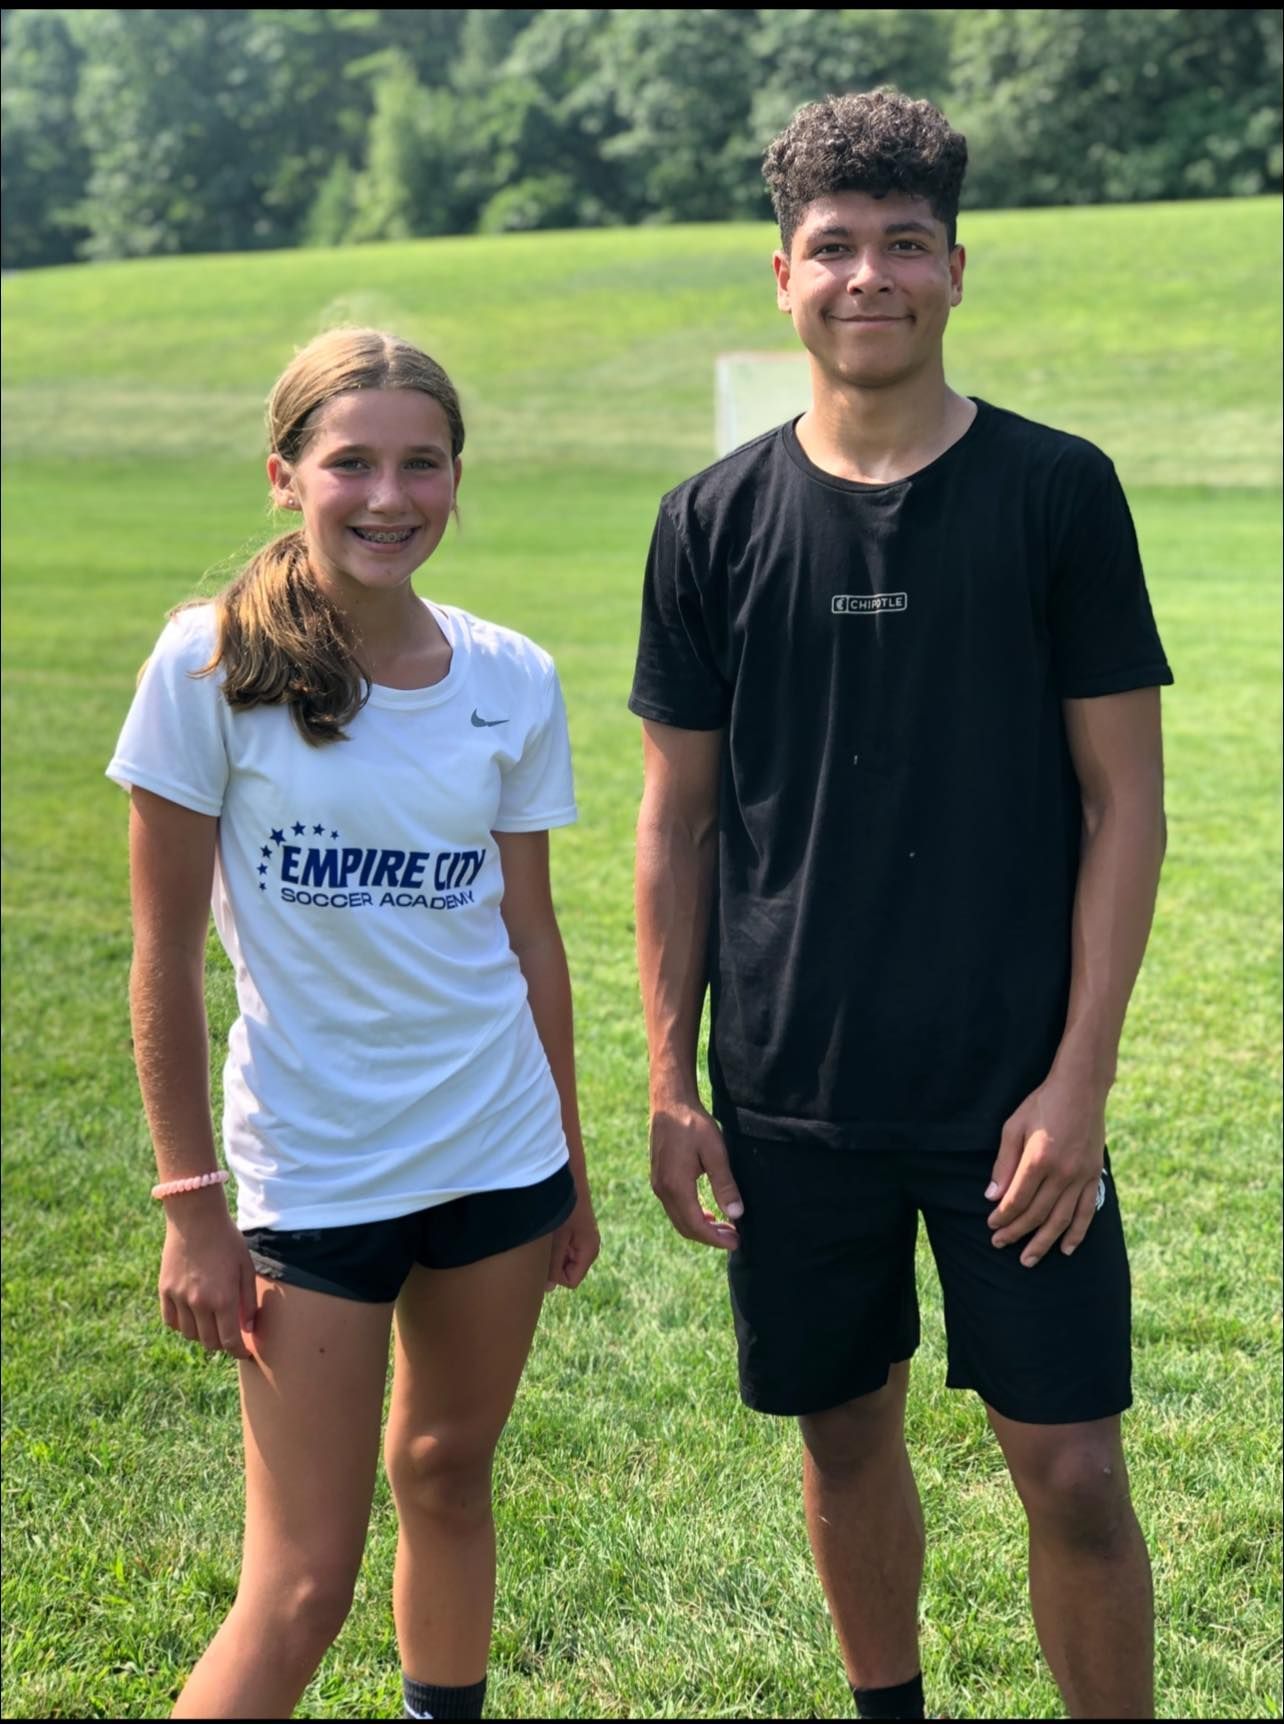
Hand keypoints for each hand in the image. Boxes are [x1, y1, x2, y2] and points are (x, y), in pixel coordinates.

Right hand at [158, 1195, 259, 1358]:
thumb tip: (249, 1329)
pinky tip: (192, 1316)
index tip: (244, 1352)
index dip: (239, 1351)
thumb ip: (248, 1301)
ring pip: (190, 1334)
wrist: (196, 1219)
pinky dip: (182, 1324)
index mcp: (223, 1299)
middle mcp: (199, 1304)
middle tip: (229, 1337)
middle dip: (222, 1344)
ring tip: (212, 1324)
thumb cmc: (226, 1240)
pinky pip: (171, 1321)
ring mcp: (179, 1298)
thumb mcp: (246, 1268)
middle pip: (209, 1342)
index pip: (230, 1341)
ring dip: (202, 1335)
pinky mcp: (165, 1291)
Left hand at [547, 1191, 599, 1289]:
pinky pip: (562, 1249)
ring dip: (552, 1252)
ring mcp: (582, 1241)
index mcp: (589, 1251)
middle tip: (545, 1243)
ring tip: (548, 1234)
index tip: (547, 1254)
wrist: (569, 1178)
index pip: (570, 1281)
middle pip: (566, 1272)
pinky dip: (553, 1244)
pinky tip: (549, 1230)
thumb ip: (552, 1264)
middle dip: (553, 1262)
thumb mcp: (556, 1239)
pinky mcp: (575, 1233)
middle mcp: (589, 1249)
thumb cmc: (564, 1207)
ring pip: (563, 1260)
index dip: (555, 1273)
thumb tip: (548, 1288)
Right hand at [649, 1101, 742, 1249]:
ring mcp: (658, 1185)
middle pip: (686, 1227)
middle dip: (710, 1237)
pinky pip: (675, 1208)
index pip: (696, 1225)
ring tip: (724, 1228)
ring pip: (679, 1219)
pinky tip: (708, 1213)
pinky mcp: (659, 1178)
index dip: (716, 1239)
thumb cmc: (693, 1125)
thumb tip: (736, 1214)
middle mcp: (663, 1190)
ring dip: (701, 1228)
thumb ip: (725, 1185)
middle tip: (734, 1239)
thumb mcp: (715, 1153)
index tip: (736, 1242)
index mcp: (676, 1186)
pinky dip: (692, 1216)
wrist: (669, 1103)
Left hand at [986, 1075, 1106, 1266]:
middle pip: (1036, 1214)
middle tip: (1000, 1245)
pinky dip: (1077, 1232)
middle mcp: (1062, 1173)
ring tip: (1028, 1260)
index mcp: (1038, 1159)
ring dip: (1043, 1242)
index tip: (991, 1226)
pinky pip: (1086, 1211)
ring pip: (1061, 1219)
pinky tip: (1066, 1248)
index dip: (1002, 1217)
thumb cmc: (1041, 1104)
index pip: (1017, 1200)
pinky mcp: (1094, 1176)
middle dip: (1016, 1233)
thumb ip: (1003, 1163)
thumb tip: (991, 1196)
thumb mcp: (1013, 1127)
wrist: (1081, 1089)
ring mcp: (1081, 1176)